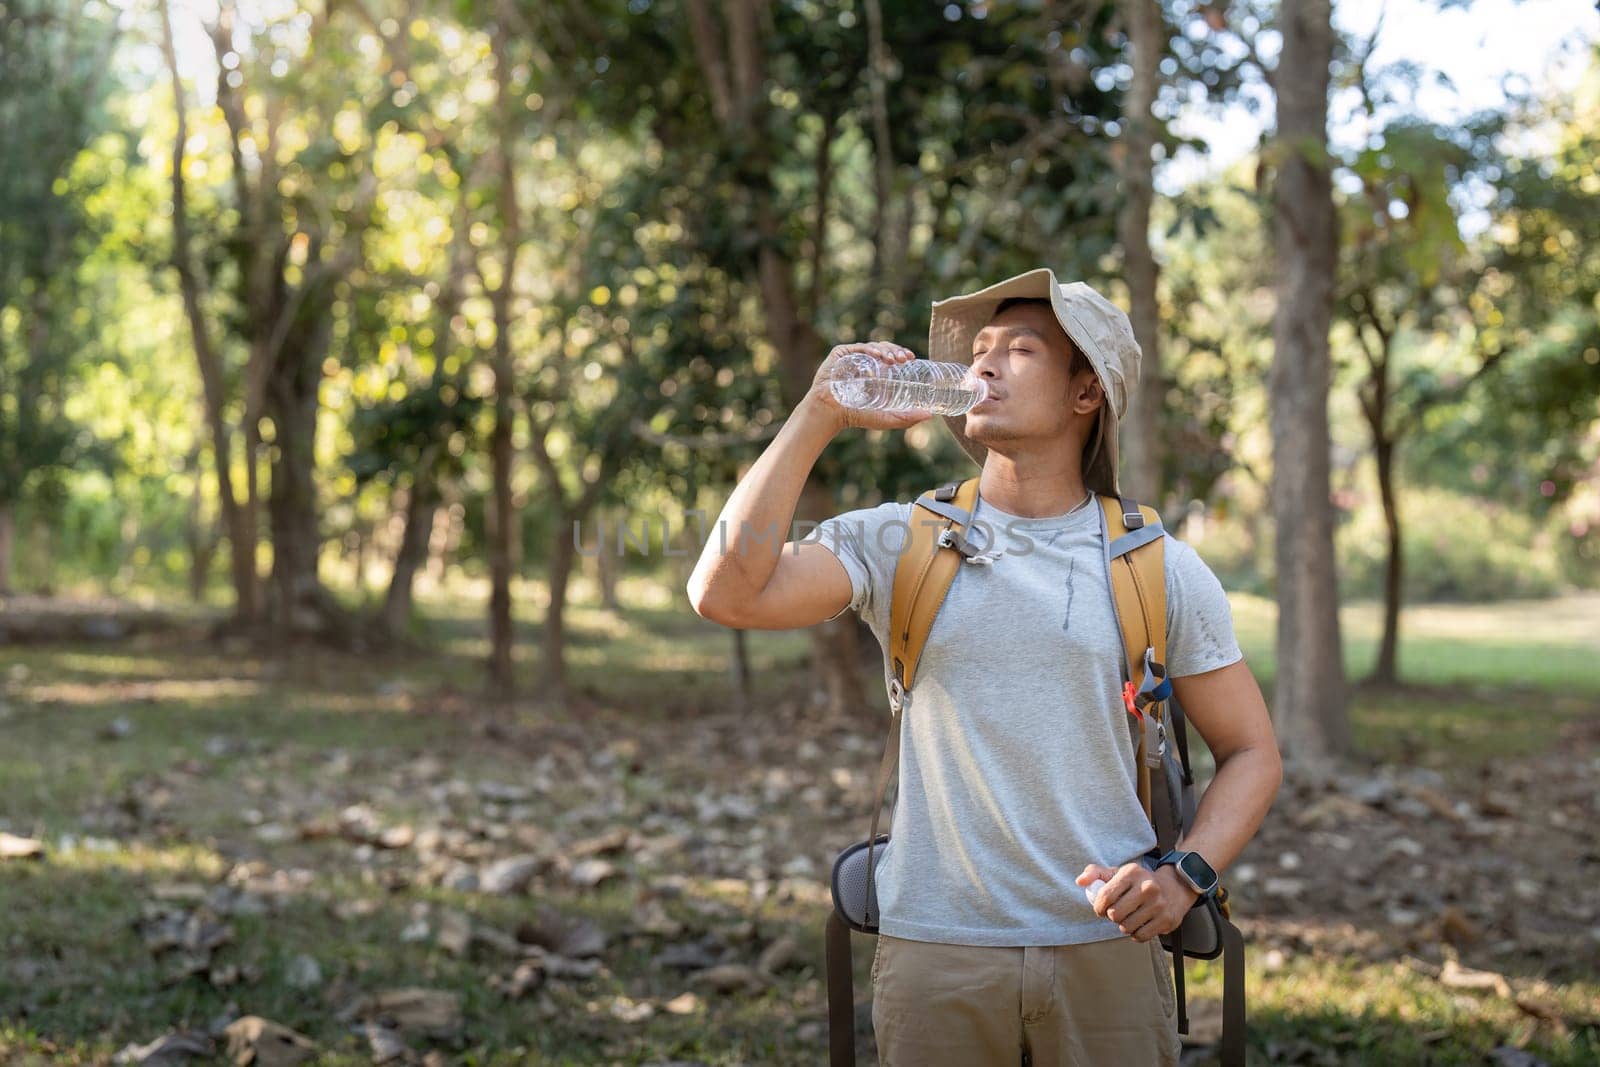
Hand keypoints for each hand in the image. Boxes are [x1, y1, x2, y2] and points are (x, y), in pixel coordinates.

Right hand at [803, 341, 932, 432]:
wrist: (830, 413)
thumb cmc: (855, 416)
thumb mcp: (886, 418)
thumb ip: (906, 418)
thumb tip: (930, 415)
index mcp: (876, 372)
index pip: (892, 357)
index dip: (902, 354)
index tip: (912, 358)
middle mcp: (865, 362)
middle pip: (885, 349)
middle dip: (897, 350)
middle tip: (905, 358)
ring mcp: (853, 357)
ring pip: (874, 346)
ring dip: (886, 350)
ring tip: (894, 360)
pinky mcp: (840, 354)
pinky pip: (858, 347)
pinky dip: (870, 349)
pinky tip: (878, 355)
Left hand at [1076, 861, 1199, 942]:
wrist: (1174, 888)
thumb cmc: (1139, 882)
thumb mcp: (1118, 872)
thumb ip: (1095, 873)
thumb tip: (1080, 882)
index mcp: (1132, 872)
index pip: (1105, 896)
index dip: (1098, 907)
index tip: (1101, 908)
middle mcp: (1147, 887)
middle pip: (1115, 914)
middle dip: (1111, 916)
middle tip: (1116, 913)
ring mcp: (1158, 904)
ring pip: (1126, 927)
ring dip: (1123, 926)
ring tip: (1128, 917)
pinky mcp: (1166, 920)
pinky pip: (1140, 936)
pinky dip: (1135, 934)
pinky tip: (1139, 924)